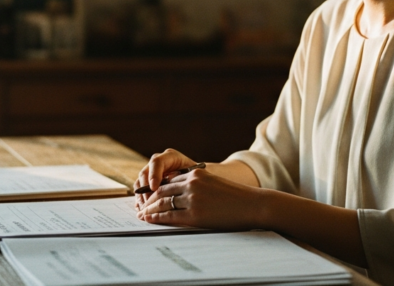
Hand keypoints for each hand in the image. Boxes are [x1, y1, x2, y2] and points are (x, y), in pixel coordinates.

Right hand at [133, 148, 196, 206]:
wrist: (201, 181)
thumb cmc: (202, 179)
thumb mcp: (196, 178)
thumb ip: (186, 180)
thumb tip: (176, 189)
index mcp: (171, 157)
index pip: (157, 162)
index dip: (154, 175)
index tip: (154, 188)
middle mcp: (159, 162)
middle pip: (145, 173)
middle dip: (145, 190)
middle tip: (148, 204)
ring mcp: (152, 172)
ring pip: (140, 183)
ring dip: (141, 197)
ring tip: (145, 210)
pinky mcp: (149, 183)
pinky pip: (140, 191)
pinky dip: (141, 200)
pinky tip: (143, 210)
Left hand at [135, 167, 264, 230]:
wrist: (252, 204)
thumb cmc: (236, 198)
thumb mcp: (214, 184)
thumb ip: (197, 186)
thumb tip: (181, 196)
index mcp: (196, 173)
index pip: (169, 182)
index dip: (156, 190)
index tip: (148, 197)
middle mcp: (192, 183)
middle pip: (162, 191)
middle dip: (148, 200)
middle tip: (140, 207)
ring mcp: (193, 198)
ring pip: (162, 203)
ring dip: (149, 209)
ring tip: (142, 215)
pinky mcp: (195, 214)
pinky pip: (170, 215)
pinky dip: (157, 218)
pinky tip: (150, 220)